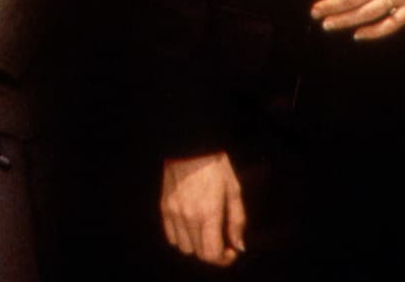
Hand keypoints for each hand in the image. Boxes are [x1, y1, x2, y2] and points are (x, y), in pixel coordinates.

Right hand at [160, 152, 245, 266]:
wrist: (191, 145)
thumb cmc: (215, 164)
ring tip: (207, 233)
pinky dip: (182, 238)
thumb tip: (239, 244)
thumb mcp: (234, 190)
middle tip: (222, 241)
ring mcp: (174, 213)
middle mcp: (189, 216)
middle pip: (199, 253)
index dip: (224, 259)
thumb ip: (237, 220)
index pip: (212, 253)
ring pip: (185, 248)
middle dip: (213, 252)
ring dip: (197, 246)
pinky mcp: (165, 208)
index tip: (231, 251)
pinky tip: (192, 227)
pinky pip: (172, 237)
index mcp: (209, 212)